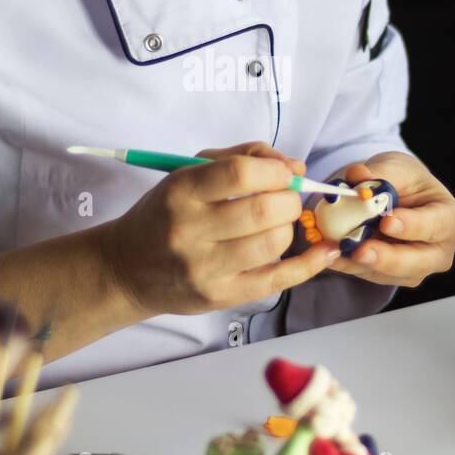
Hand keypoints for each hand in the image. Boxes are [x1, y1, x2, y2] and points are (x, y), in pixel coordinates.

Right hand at [100, 141, 340, 315]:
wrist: (127, 267)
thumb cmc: (166, 213)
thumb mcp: (189, 172)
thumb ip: (242, 158)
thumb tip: (295, 167)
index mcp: (181, 192)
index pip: (240, 174)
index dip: (275, 170)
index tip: (284, 173)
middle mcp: (189, 231)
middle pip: (262, 211)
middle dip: (289, 199)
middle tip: (286, 199)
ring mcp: (204, 268)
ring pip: (272, 244)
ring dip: (290, 228)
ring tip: (280, 223)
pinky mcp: (220, 297)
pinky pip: (276, 281)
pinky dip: (309, 265)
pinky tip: (326, 251)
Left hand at [325, 152, 454, 287]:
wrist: (395, 196)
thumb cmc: (405, 181)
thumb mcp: (397, 167)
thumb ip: (380, 172)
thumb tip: (357, 175)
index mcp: (449, 219)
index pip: (437, 225)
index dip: (413, 226)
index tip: (388, 222)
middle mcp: (437, 251)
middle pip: (417, 262)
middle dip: (387, 258)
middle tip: (361, 250)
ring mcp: (414, 269)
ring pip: (388, 274)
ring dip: (359, 263)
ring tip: (335, 249)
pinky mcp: (388, 276)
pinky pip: (366, 274)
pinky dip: (345, 263)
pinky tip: (328, 253)